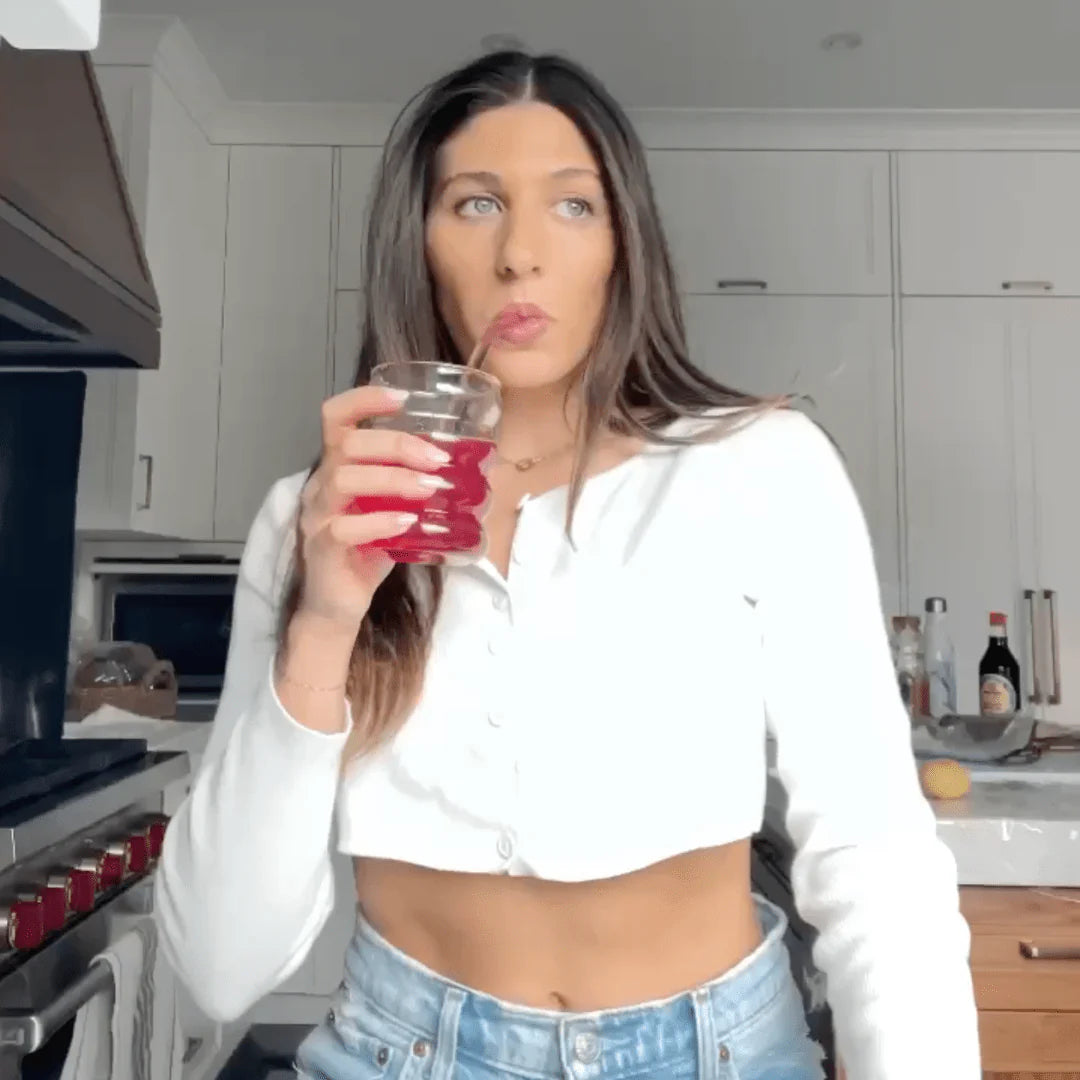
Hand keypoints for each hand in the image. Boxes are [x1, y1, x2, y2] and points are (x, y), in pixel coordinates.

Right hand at [295, 386, 449, 630]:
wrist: (338, 605)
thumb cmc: (368, 550)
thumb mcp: (395, 509)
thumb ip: (418, 486)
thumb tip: (478, 470)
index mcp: (336, 467)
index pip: (335, 418)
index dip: (364, 400)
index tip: (402, 398)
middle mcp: (320, 485)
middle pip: (347, 445)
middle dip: (397, 445)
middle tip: (438, 459)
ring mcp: (317, 516)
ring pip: (343, 480)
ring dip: (393, 479)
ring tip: (429, 489)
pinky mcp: (322, 549)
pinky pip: (343, 528)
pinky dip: (378, 521)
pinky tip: (406, 523)